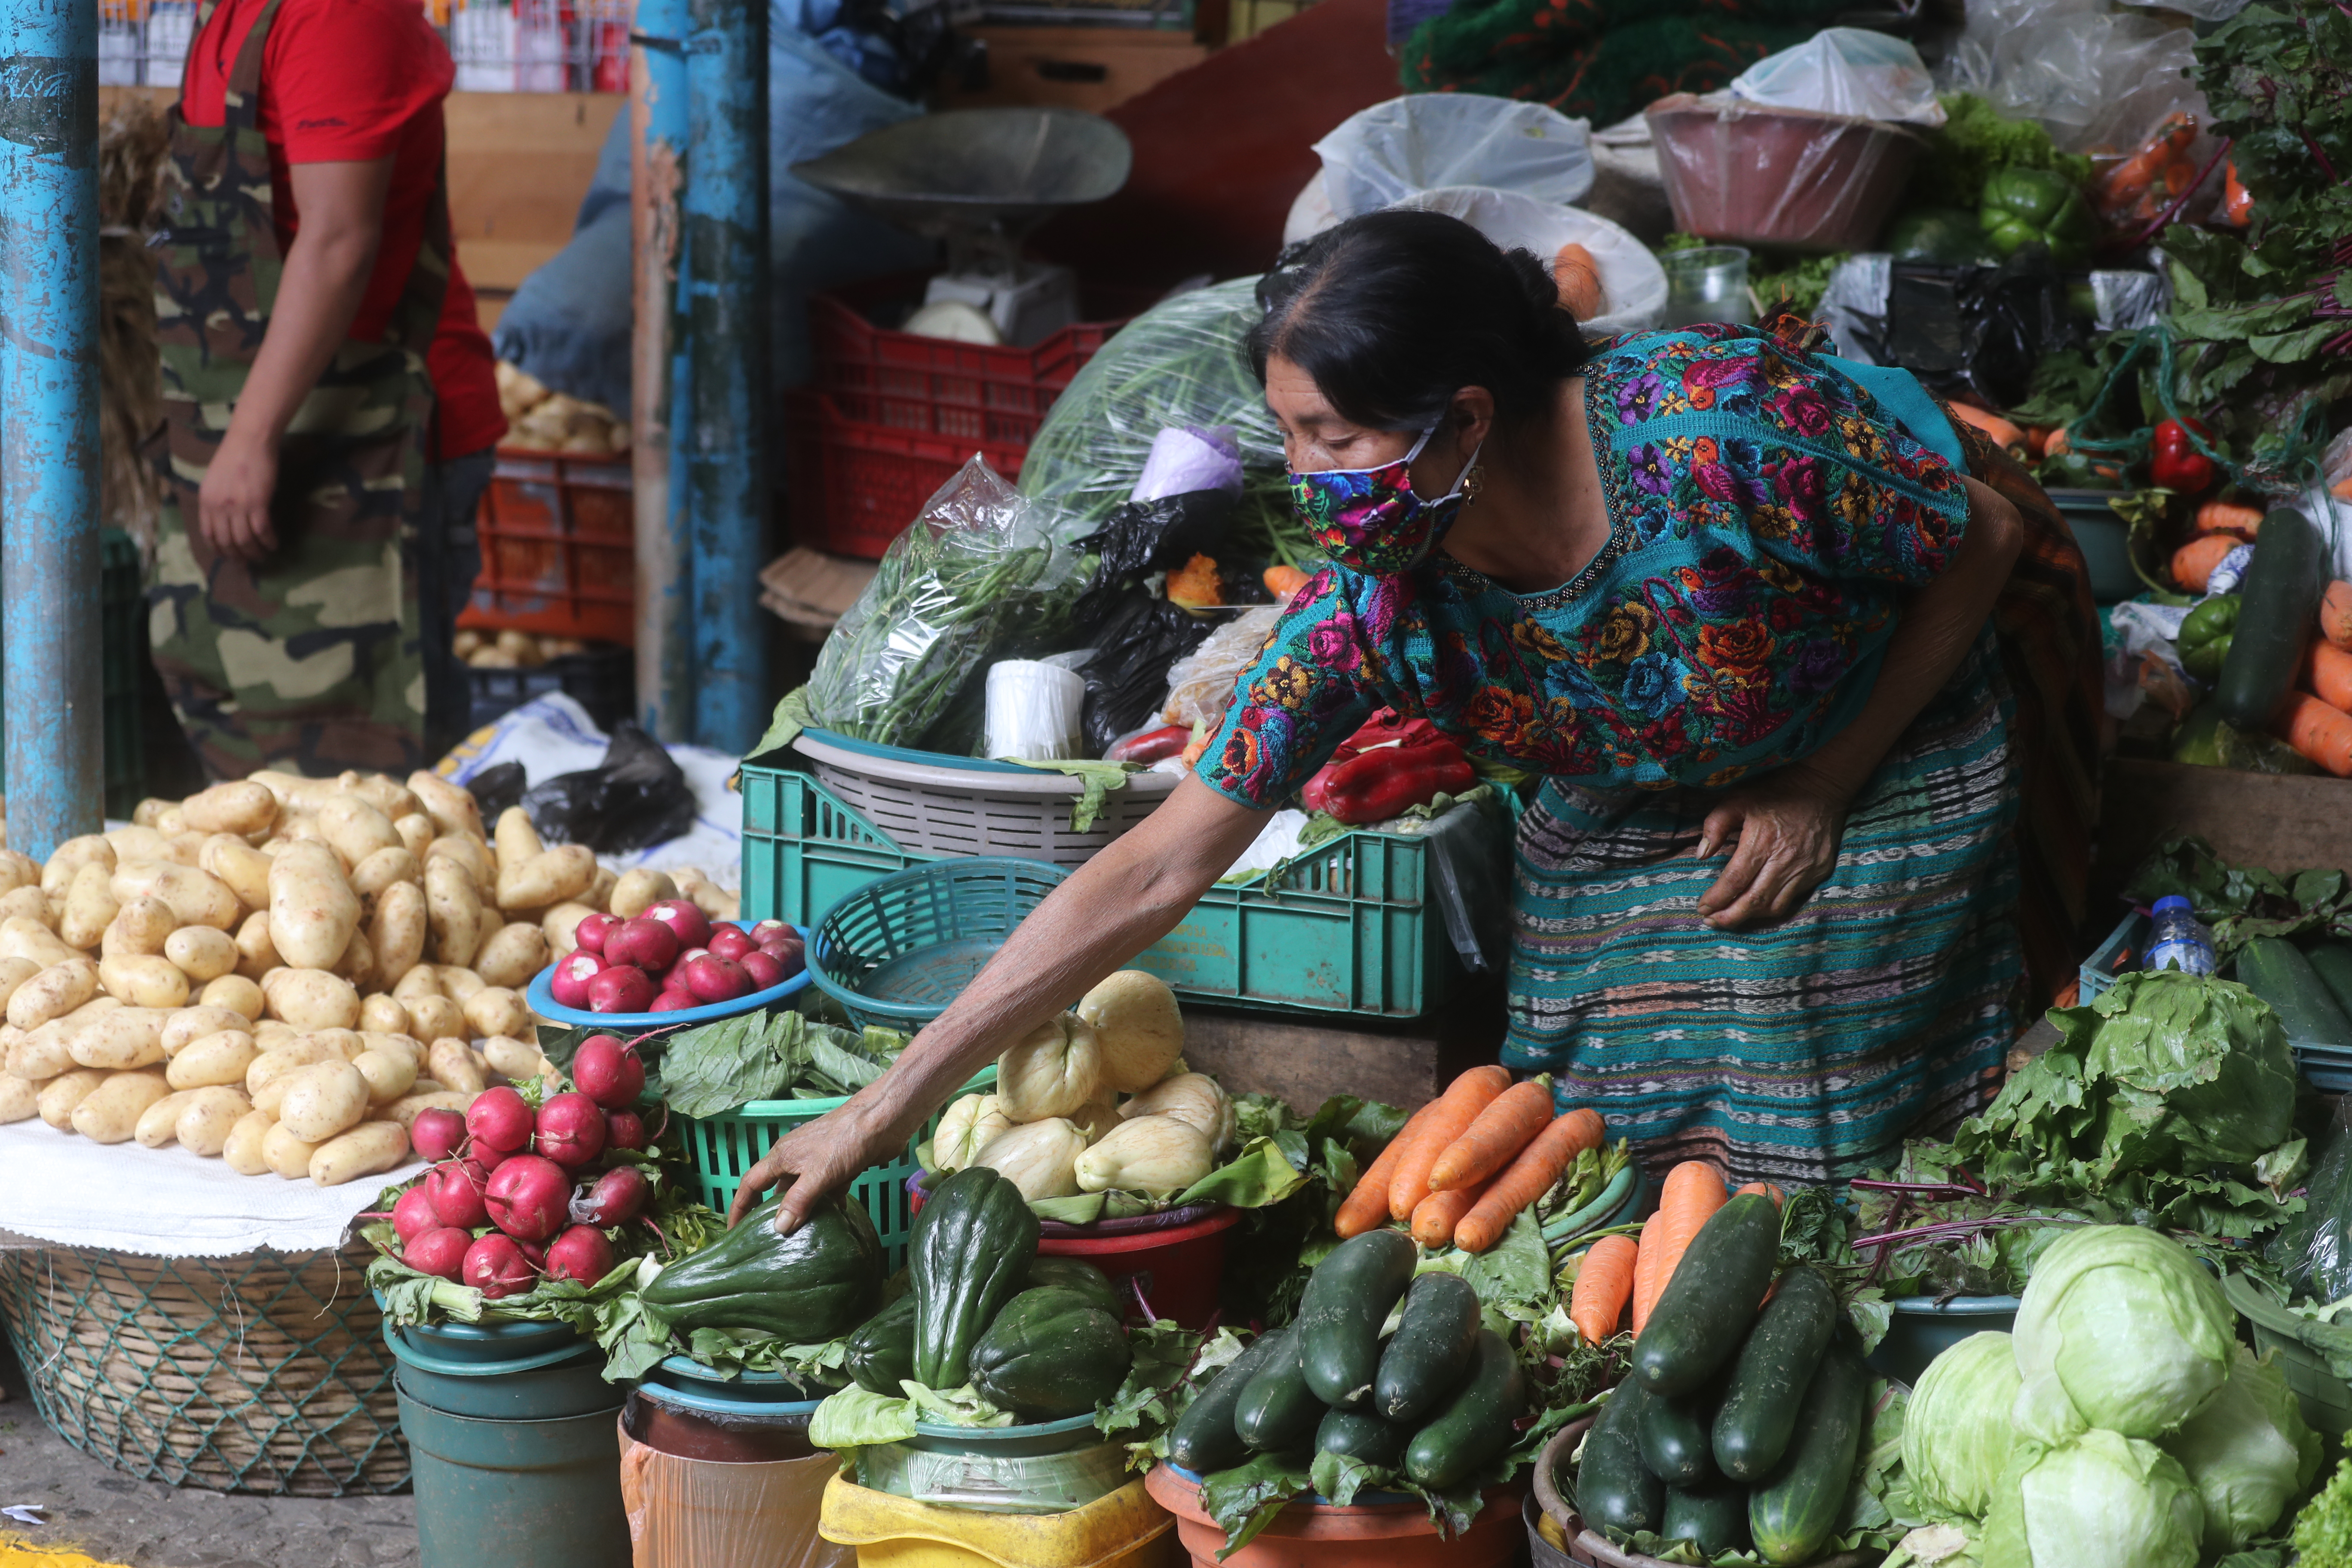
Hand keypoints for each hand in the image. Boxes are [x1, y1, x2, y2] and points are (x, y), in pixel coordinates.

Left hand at [198, 431, 279, 561]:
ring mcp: (237, 506)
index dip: (220, 550)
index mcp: (206, 500)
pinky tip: (274, 544)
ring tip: (264, 555)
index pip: (209, 534)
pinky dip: (269, 541)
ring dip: (255, 552)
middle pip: (227, 541)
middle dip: (238, 556)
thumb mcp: (215, 480)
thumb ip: (216, 500)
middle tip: (249, 562)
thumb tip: (225, 519)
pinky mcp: (257, 503)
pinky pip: (262, 531)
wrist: (250, 440)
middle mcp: (218, 506)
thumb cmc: (234, 455)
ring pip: (245, 540)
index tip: (230, 557)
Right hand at [726, 1097, 907, 1233]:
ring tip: (801, 1239)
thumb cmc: (845, 1140)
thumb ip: (798, 1200)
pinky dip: (829, 1205)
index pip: (751, 1184)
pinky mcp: (841, 1165)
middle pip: (776, 1189)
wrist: (883, 1119)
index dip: (739, 1206)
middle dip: (771, 1214)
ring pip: (803, 1192)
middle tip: (769, 1241)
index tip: (732, 1230)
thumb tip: (778, 1228)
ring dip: (802, 1212)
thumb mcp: (817, 1173)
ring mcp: (820, 1161)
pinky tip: (834, 1223)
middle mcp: (796, 1158)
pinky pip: (828, 1190)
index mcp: (782, 1156)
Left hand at [1690, 761, 1853, 929]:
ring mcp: (1804, 869)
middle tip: (1711, 922)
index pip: (1735, 881)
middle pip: (1753, 901)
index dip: (1716, 899)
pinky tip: (1757, 908)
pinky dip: (1772, 909)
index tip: (1702, 907)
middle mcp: (1784, 861)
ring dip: (1750, 917)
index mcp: (1761, 842)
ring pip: (1774, 906)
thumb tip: (1701, 854)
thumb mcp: (1738, 799)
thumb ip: (1716, 826)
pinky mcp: (1818, 872)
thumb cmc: (1776, 793)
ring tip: (1730, 918)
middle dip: (1730, 917)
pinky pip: (1792, 900)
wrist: (1822, 786)